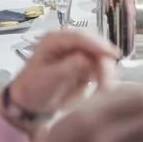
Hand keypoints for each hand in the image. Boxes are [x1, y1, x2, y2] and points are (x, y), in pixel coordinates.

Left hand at [1, 31, 119, 137]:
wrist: (31, 104)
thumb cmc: (33, 89)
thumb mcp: (48, 78)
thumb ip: (69, 66)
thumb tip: (88, 59)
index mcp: (55, 39)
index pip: (81, 37)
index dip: (97, 44)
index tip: (112, 55)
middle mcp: (70, 43)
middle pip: (95, 45)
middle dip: (104, 61)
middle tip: (107, 81)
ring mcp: (79, 53)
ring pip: (102, 56)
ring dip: (106, 70)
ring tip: (104, 88)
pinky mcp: (87, 64)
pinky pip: (102, 66)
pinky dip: (105, 75)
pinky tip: (102, 86)